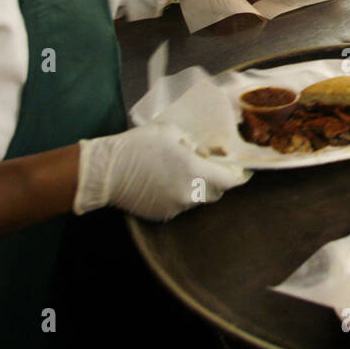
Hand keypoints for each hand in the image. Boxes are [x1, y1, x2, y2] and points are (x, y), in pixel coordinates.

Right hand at [74, 123, 249, 220]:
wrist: (107, 171)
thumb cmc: (139, 146)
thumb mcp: (172, 133)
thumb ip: (194, 145)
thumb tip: (205, 154)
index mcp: (195, 171)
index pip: (229, 180)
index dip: (238, 176)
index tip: (242, 172)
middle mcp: (189, 193)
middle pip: (215, 192)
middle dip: (217, 181)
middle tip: (210, 168)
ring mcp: (176, 207)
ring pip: (197, 199)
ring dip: (196, 187)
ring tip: (181, 172)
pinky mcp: (162, 215)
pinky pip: (180, 205)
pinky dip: (179, 195)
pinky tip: (166, 183)